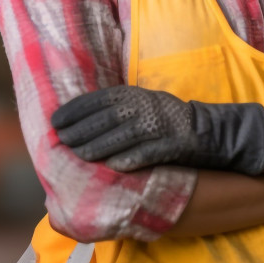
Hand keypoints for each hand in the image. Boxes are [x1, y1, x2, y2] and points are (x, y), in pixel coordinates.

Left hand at [51, 86, 263, 174]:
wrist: (208, 130)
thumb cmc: (165, 119)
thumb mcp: (142, 105)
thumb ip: (116, 110)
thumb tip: (80, 121)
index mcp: (135, 95)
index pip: (99, 99)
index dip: (76, 109)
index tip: (55, 120)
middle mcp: (145, 107)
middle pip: (107, 118)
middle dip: (82, 129)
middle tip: (62, 141)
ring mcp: (159, 125)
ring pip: (123, 135)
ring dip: (99, 146)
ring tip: (79, 156)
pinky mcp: (172, 145)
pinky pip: (148, 153)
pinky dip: (130, 159)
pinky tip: (113, 167)